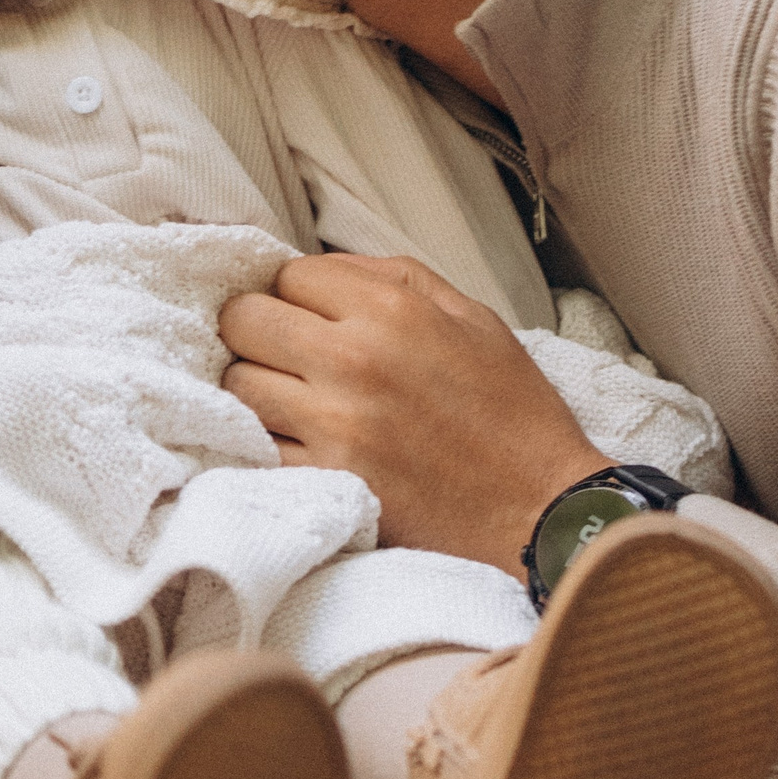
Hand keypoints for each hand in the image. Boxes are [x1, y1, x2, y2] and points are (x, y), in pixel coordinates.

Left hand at [220, 254, 606, 571]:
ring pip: (237, 383)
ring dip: (255, 385)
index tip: (309, 313)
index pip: (288, 274)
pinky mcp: (325, 478)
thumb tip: (325, 267)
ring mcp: (334, 423)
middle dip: (257, 329)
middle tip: (284, 350)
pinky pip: (255, 445)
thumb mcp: (472, 317)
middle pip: (244, 320)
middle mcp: (353, 359)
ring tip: (290, 396)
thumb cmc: (512, 412)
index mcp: (391, 310)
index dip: (294, 291)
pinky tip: (296, 439)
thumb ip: (393, 278)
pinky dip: (265, 440)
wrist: (540, 510)